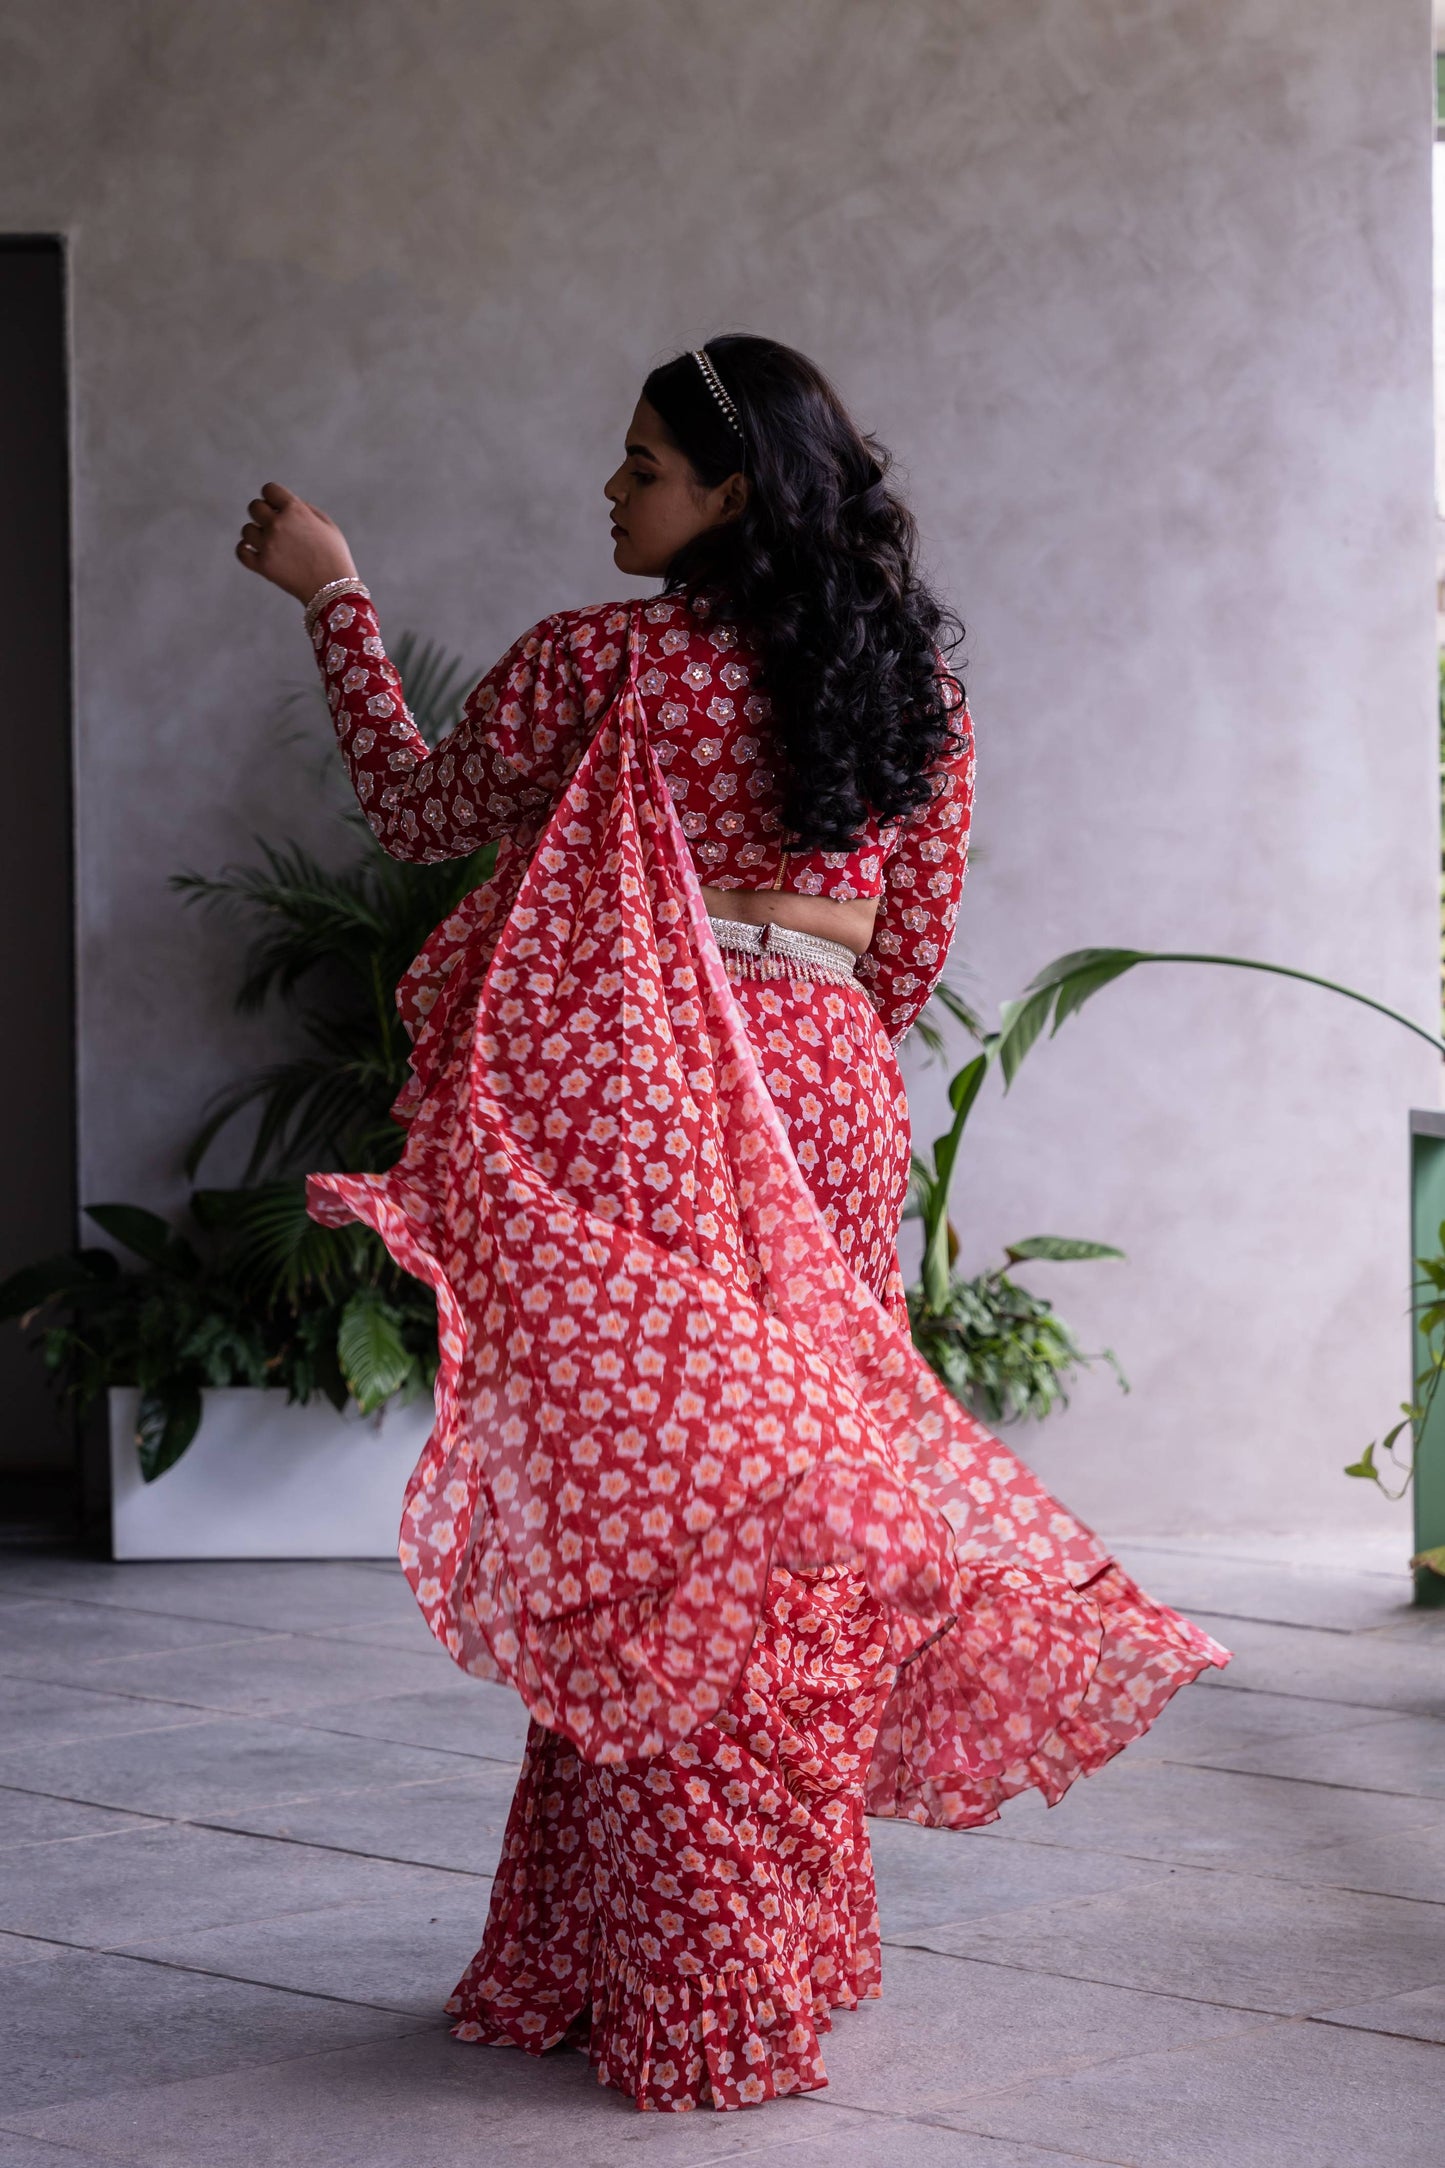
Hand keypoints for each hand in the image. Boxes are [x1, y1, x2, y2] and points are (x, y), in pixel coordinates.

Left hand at [236, 482, 357, 604]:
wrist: (334, 589)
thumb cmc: (334, 556)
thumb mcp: (327, 525)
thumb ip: (303, 509)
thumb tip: (281, 505)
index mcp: (295, 510)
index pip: (269, 489)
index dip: (273, 498)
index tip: (278, 507)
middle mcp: (278, 524)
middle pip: (254, 507)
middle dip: (263, 513)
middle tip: (274, 526)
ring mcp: (268, 545)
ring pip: (246, 529)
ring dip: (256, 534)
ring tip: (270, 543)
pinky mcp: (262, 565)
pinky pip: (241, 551)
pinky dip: (245, 550)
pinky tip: (255, 551)